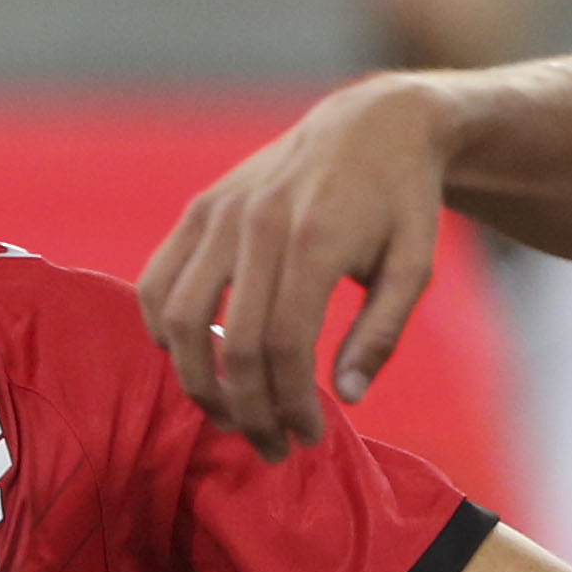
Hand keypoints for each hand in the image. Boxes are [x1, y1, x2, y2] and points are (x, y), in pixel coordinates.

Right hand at [138, 78, 451, 457]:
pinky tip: (193, 361)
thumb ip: (382, 332)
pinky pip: (156, 281)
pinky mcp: (199, 208)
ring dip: (198, 382)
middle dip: (250, 411)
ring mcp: (219, 213)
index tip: (309, 437)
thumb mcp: (415, 265)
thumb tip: (347, 397)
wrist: (371, 123)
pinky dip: (162, 331)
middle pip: (232, 344)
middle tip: (272, 447)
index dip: (291, 403)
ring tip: (232, 415)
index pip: (285, 345)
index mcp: (316, 238)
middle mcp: (257, 224)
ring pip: (179, 319)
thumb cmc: (401, 201)